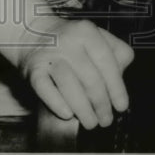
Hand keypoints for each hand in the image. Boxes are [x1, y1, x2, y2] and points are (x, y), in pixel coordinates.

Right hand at [17, 17, 133, 129]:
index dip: (117, 88)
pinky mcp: (32, 70)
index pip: (107, 62)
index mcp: (87, 31)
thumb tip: (121, 78)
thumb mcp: (96, 36)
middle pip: (90, 78)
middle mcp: (67, 41)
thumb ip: (115, 52)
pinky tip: (68, 115)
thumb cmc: (72, 40)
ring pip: (70, 86)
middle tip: (106, 120)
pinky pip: (46, 90)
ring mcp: (48, 55)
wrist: (32, 33)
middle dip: (102, 105)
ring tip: (91, 123)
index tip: (121, 106)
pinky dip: (58, 104)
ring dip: (83, 110)